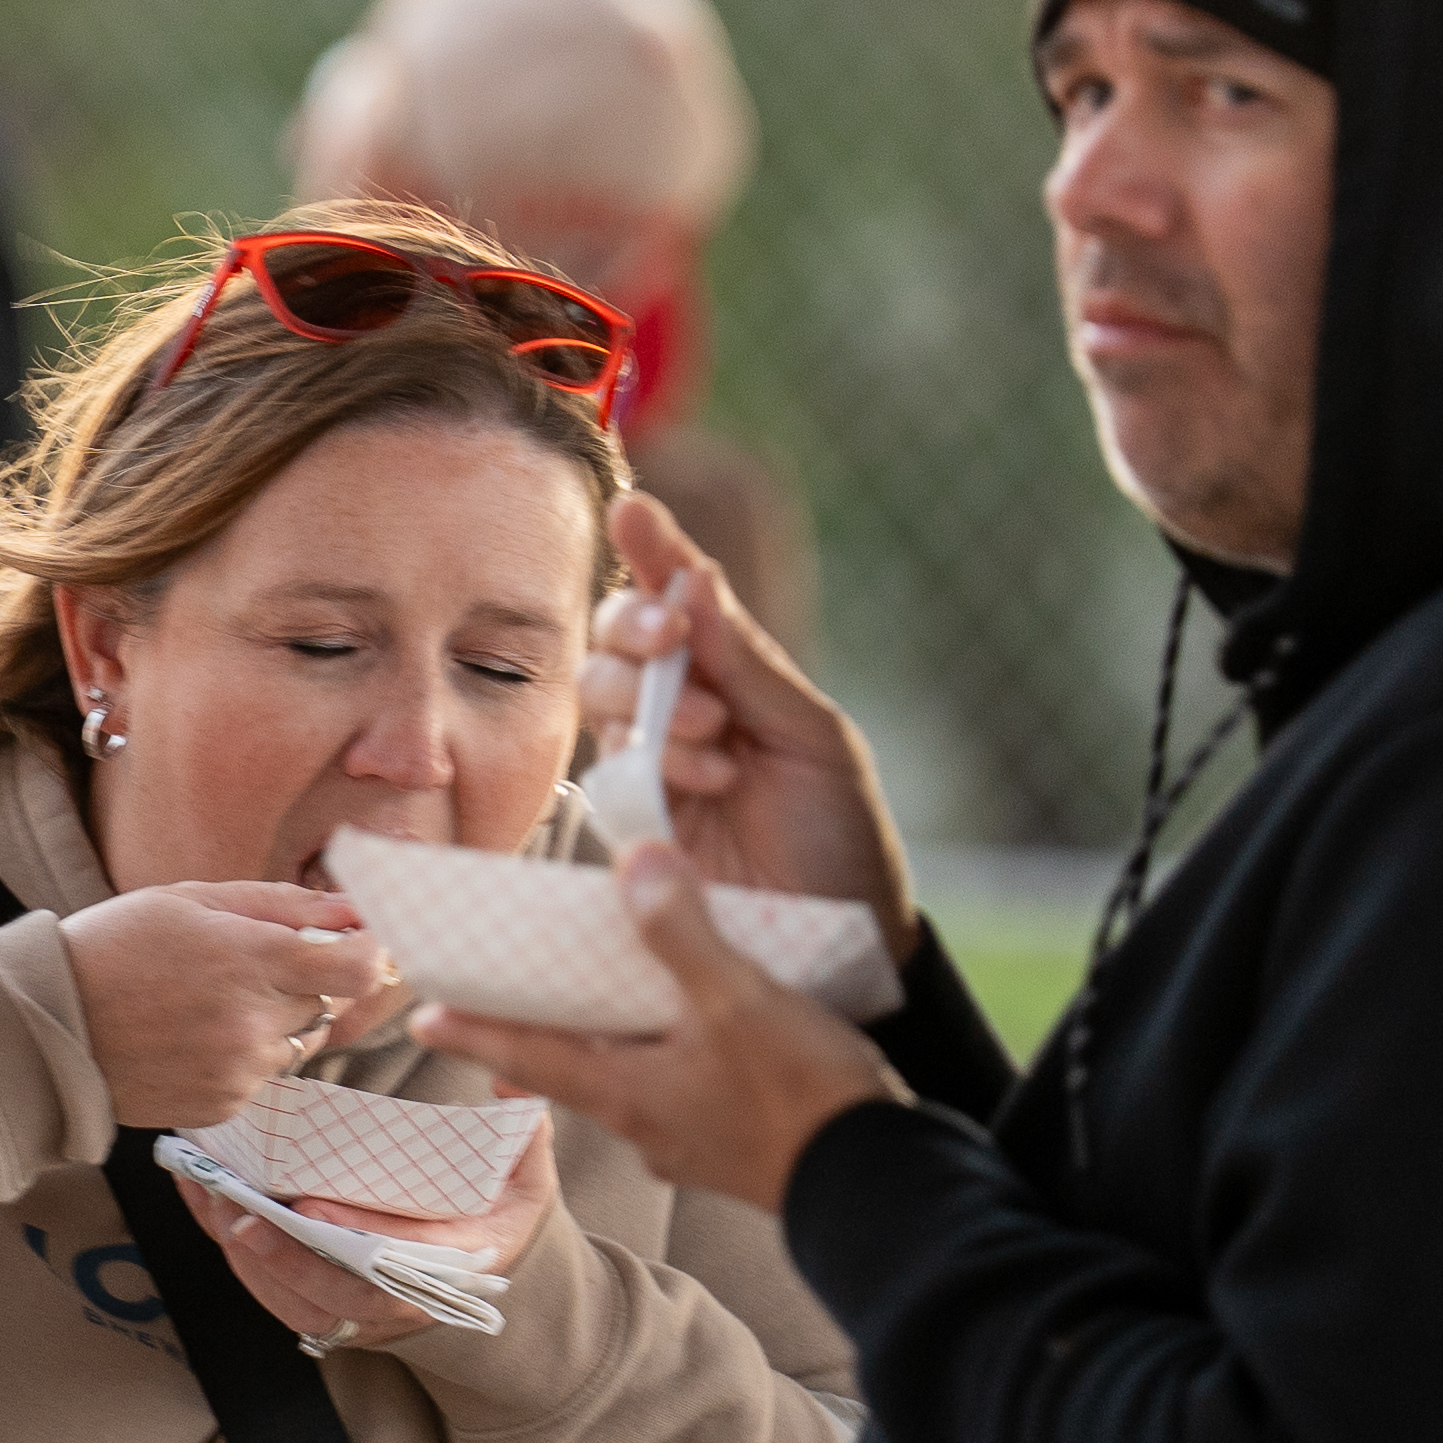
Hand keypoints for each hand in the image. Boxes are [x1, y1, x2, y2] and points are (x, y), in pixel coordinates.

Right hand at [57, 879, 395, 1129]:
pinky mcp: (222, 1104)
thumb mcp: (191, 901)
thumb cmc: (114, 947)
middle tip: (246, 966)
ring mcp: (239, 1070)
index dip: (367, 953)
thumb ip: (281, 904)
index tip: (351, 943)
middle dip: (304, 981)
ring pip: (297, 1041)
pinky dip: (242, 1056)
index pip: (360, 967)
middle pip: (328, 1001)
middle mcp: (253, 1022)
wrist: (47, 1028)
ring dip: (273, 1020)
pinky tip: (192, 1036)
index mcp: (250, 960)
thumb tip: (352, 909)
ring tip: (209, 1002)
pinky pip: (262, 1075)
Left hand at [175, 1149, 557, 1349]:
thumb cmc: (502, 1201)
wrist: (490, 1258)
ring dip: (248, 1259)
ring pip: (299, 1304)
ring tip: (211, 1200)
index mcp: (462, 1262)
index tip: (311, 1210)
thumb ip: (523, 1127)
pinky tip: (203, 1203)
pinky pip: (276, 1296)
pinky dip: (235, 1256)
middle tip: (240, 1217)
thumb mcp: (529, 1166)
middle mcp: (410, 1299)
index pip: (403, 1260)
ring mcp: (367, 1313)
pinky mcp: (331, 1309)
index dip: (356, 1240)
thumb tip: (506, 1082)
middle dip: (286, 1261)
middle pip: (340, 1297)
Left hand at [424, 846, 898, 1213]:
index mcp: (627, 1092)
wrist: (882, 1185)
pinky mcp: (733, 1148)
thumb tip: (633, 864)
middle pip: (572, 1066)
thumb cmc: (802, 1098)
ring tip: (600, 1002)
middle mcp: (647, 1125)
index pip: (527, 1054)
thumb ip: (681, 933)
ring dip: (608, 1044)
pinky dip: (669, 1058)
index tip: (422, 1020)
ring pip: (629, 1080)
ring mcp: (690, 1142)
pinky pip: (680, 1092)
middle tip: (500, 1002)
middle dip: (538, 1032)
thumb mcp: (738, 1001)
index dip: (476, 1031)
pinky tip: (695, 1033)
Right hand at [585, 494, 911, 936]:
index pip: (682, 598)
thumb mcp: (813, 737)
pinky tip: (706, 783)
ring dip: (648, 701)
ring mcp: (650, 766)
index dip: (654, 549)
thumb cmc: (841, 833)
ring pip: (601, 696)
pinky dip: (650, 763)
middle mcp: (682, 710)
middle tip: (669, 639)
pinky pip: (606, 767)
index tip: (633, 507)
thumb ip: (748, 665)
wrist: (839, 935)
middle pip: (618, 640)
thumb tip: (693, 579)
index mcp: (734, 675)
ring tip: (713, 740)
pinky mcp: (627, 824)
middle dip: (635, 627)